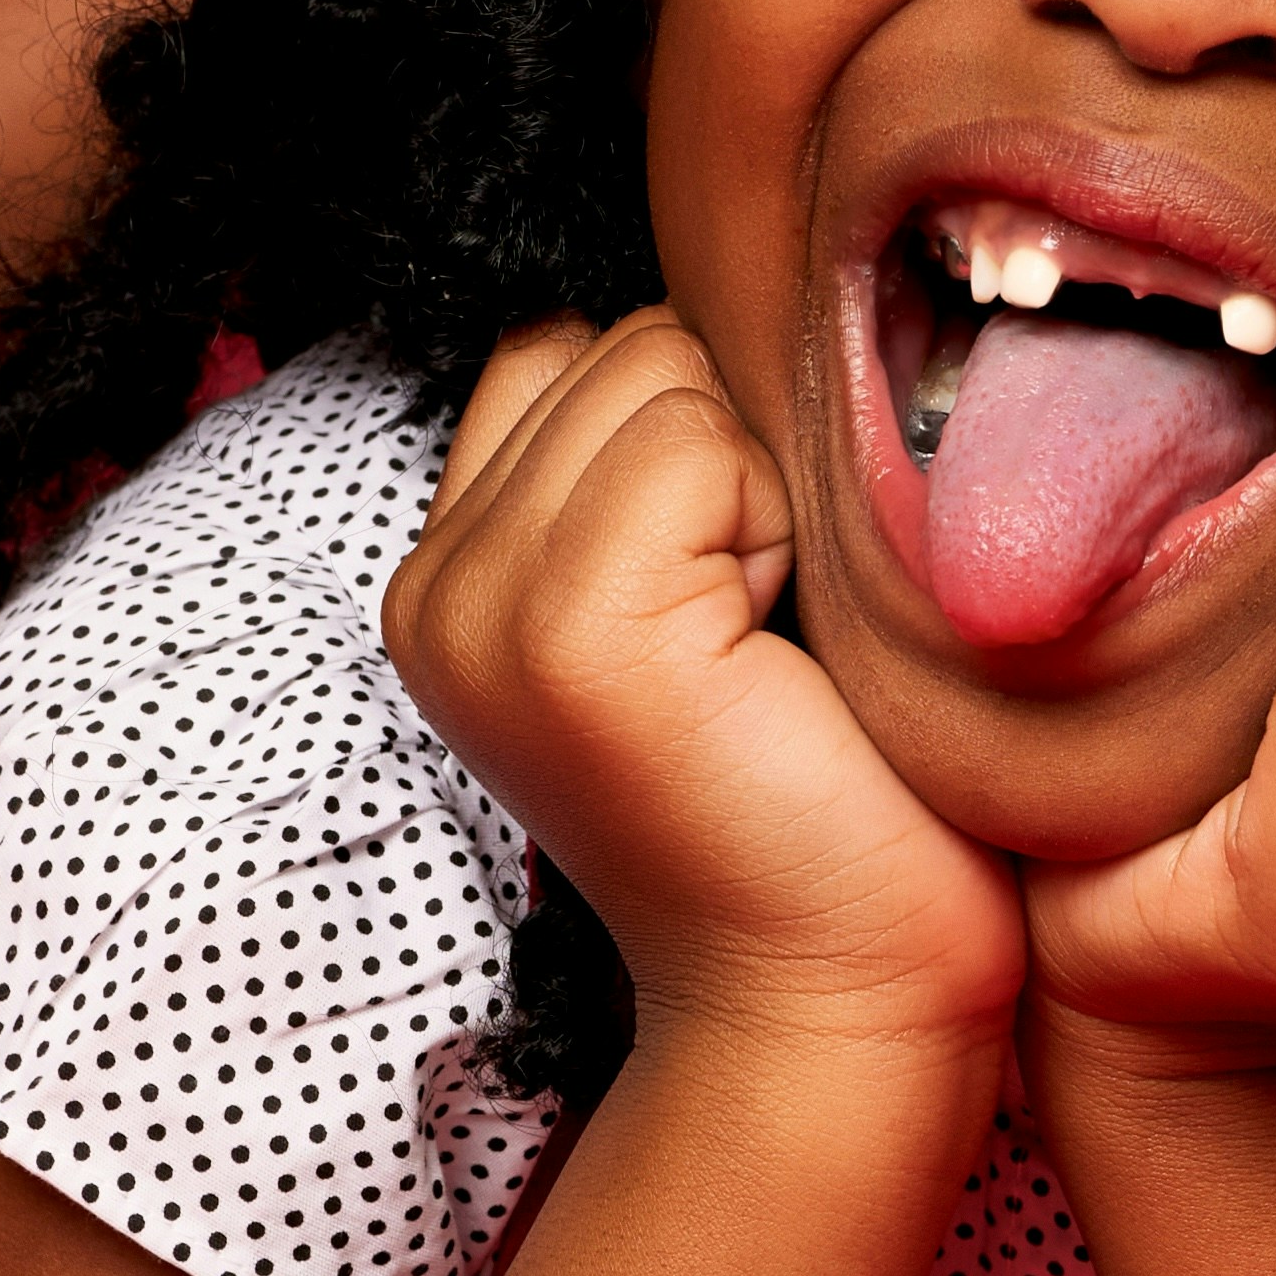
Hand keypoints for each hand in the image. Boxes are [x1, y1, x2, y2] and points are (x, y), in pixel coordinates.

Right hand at [388, 313, 1027, 1067]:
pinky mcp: (568, 628)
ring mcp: (480, 606)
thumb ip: (659, 458)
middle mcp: (435, 585)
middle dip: (736, 450)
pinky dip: (779, 527)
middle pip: (624, 340)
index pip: (571, 345)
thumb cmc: (825, 798)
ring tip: (770, 645)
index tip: (738, 597)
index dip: (699, 434)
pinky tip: (779, 660)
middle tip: (765, 633)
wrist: (840, 999)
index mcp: (455, 575)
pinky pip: (701, 440)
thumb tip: (724, 276)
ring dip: (764, 485)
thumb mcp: (710, 594)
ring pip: (665, 372)